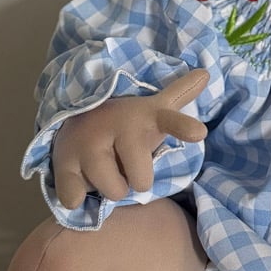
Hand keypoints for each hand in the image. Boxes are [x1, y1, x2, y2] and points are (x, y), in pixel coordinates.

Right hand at [52, 69, 208, 209]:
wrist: (75, 119)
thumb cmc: (125, 123)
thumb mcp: (153, 110)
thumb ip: (180, 94)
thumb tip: (206, 74)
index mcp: (144, 117)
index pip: (169, 121)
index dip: (183, 127)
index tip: (200, 133)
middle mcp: (116, 128)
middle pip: (141, 180)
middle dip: (137, 180)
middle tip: (126, 164)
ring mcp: (88, 145)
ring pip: (113, 190)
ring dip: (111, 187)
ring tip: (105, 168)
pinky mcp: (64, 161)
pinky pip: (75, 195)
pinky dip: (77, 196)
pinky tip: (78, 180)